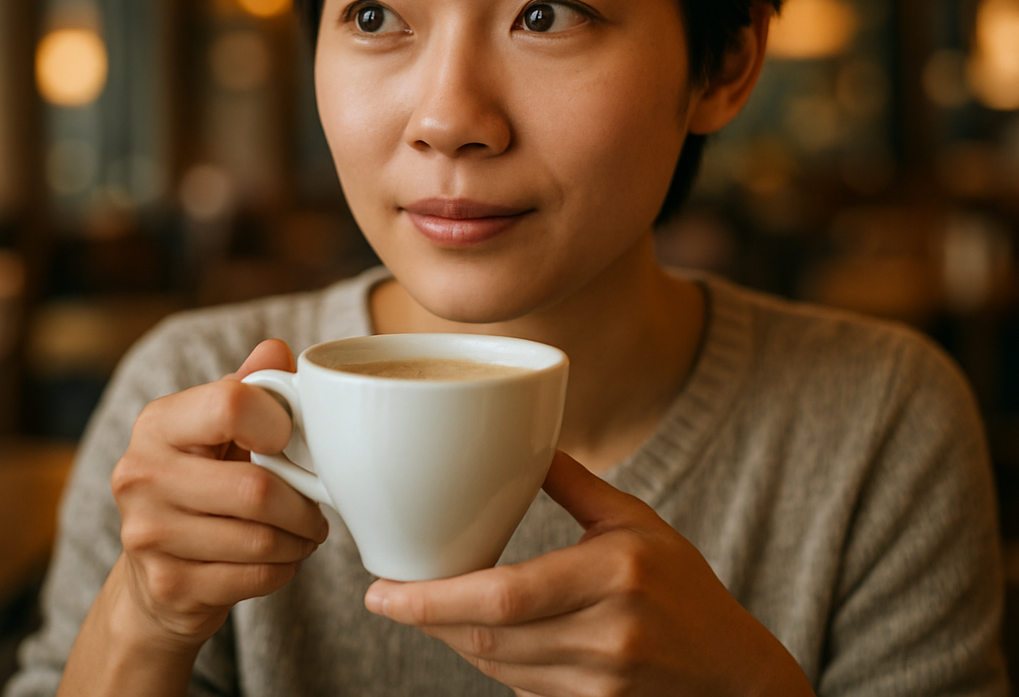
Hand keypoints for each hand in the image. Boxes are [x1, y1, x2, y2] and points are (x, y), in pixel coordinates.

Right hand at [109, 339, 329, 651]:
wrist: (155, 576)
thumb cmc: (202, 481)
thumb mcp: (218, 429)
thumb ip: (249, 387)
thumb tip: (277, 349)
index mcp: (158, 423)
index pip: (231, 404)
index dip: (279, 422)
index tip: (292, 440)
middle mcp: (141, 475)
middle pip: (256, 488)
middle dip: (304, 502)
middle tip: (321, 504)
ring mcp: (148, 535)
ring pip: (260, 539)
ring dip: (301, 537)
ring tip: (308, 529)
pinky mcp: (167, 585)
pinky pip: (254, 576)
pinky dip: (285, 568)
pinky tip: (285, 556)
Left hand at [365, 451, 812, 696]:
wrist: (735, 673)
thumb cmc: (686, 586)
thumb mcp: (637, 521)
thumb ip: (577, 485)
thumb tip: (526, 443)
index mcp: (614, 573)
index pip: (504, 597)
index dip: (434, 600)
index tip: (381, 591)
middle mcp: (605, 633)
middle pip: (488, 639)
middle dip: (429, 619)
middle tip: (388, 595)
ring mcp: (599, 682)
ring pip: (497, 668)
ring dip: (454, 639)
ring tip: (427, 606)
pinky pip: (520, 690)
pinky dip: (490, 661)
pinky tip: (478, 634)